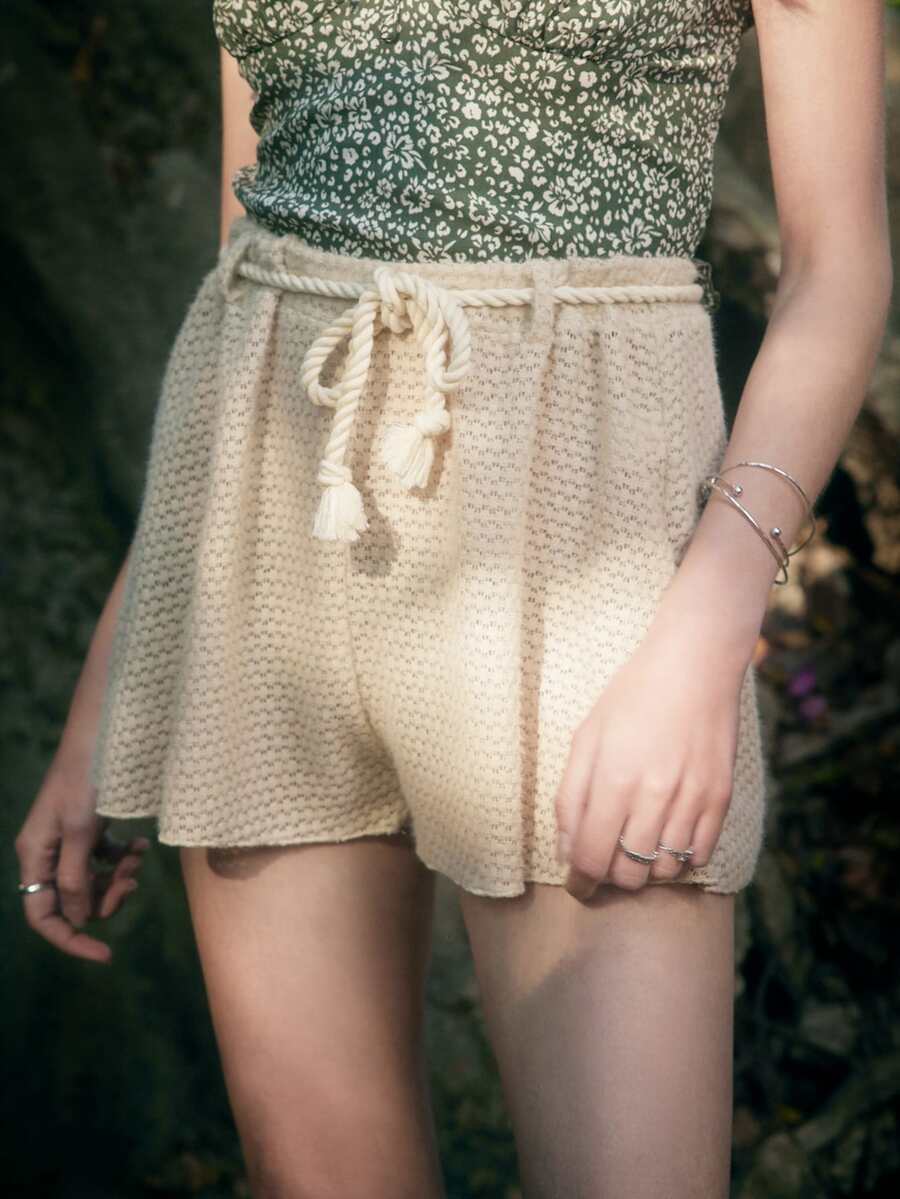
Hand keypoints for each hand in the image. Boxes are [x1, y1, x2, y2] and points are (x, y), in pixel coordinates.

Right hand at [15, 753, 149, 962]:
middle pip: (73, 901)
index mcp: (35, 853)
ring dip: (118, 878)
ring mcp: (69, 840)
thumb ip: (76, 876)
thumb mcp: (81, 829)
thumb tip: (77, 920)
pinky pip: (106, 860)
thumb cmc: (89, 775)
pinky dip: (123, 858)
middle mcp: (47, 851)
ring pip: (93, 882)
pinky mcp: (90, 828)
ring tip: (137, 858)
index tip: (107, 954)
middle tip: (132, 882)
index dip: (70, 939)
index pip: (42, 915)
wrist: (105, 732)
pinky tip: (140, 846)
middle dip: (104, 898)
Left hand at [554, 609, 749, 900]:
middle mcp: (655, 795)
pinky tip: (667, 838)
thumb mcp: (587, 737)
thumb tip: (567, 850)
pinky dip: (680, 859)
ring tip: (636, 845)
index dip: (580, 880)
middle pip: (629, 872)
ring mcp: (693, 798)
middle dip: (611, 876)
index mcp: (614, 779)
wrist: (695, 665)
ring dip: (645, 869)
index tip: (576, 884)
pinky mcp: (721, 797)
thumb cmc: (631, 697)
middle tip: (606, 860)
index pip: (592, 857)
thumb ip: (571, 796)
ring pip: (665, 870)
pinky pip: (700, 855)